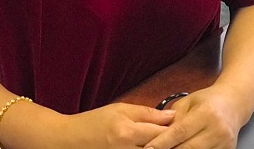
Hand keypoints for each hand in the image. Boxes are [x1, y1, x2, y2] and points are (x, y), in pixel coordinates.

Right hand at [60, 102, 175, 148]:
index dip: (173, 129)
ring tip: (165, 142)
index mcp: (126, 132)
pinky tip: (148, 146)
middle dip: (171, 143)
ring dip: (159, 148)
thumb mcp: (119, 109)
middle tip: (176, 137)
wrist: (70, 140)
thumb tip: (171, 115)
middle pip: (159, 148)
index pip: (160, 133)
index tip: (182, 125)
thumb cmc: (95, 122)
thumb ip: (146, 113)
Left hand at [142, 86, 244, 148]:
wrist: (233, 103)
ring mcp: (225, 144)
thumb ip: (174, 118)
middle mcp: (217, 130)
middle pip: (188, 148)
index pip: (180, 131)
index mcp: (205, 113)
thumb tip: (158, 134)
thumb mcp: (188, 102)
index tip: (149, 148)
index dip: (163, 142)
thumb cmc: (207, 101)